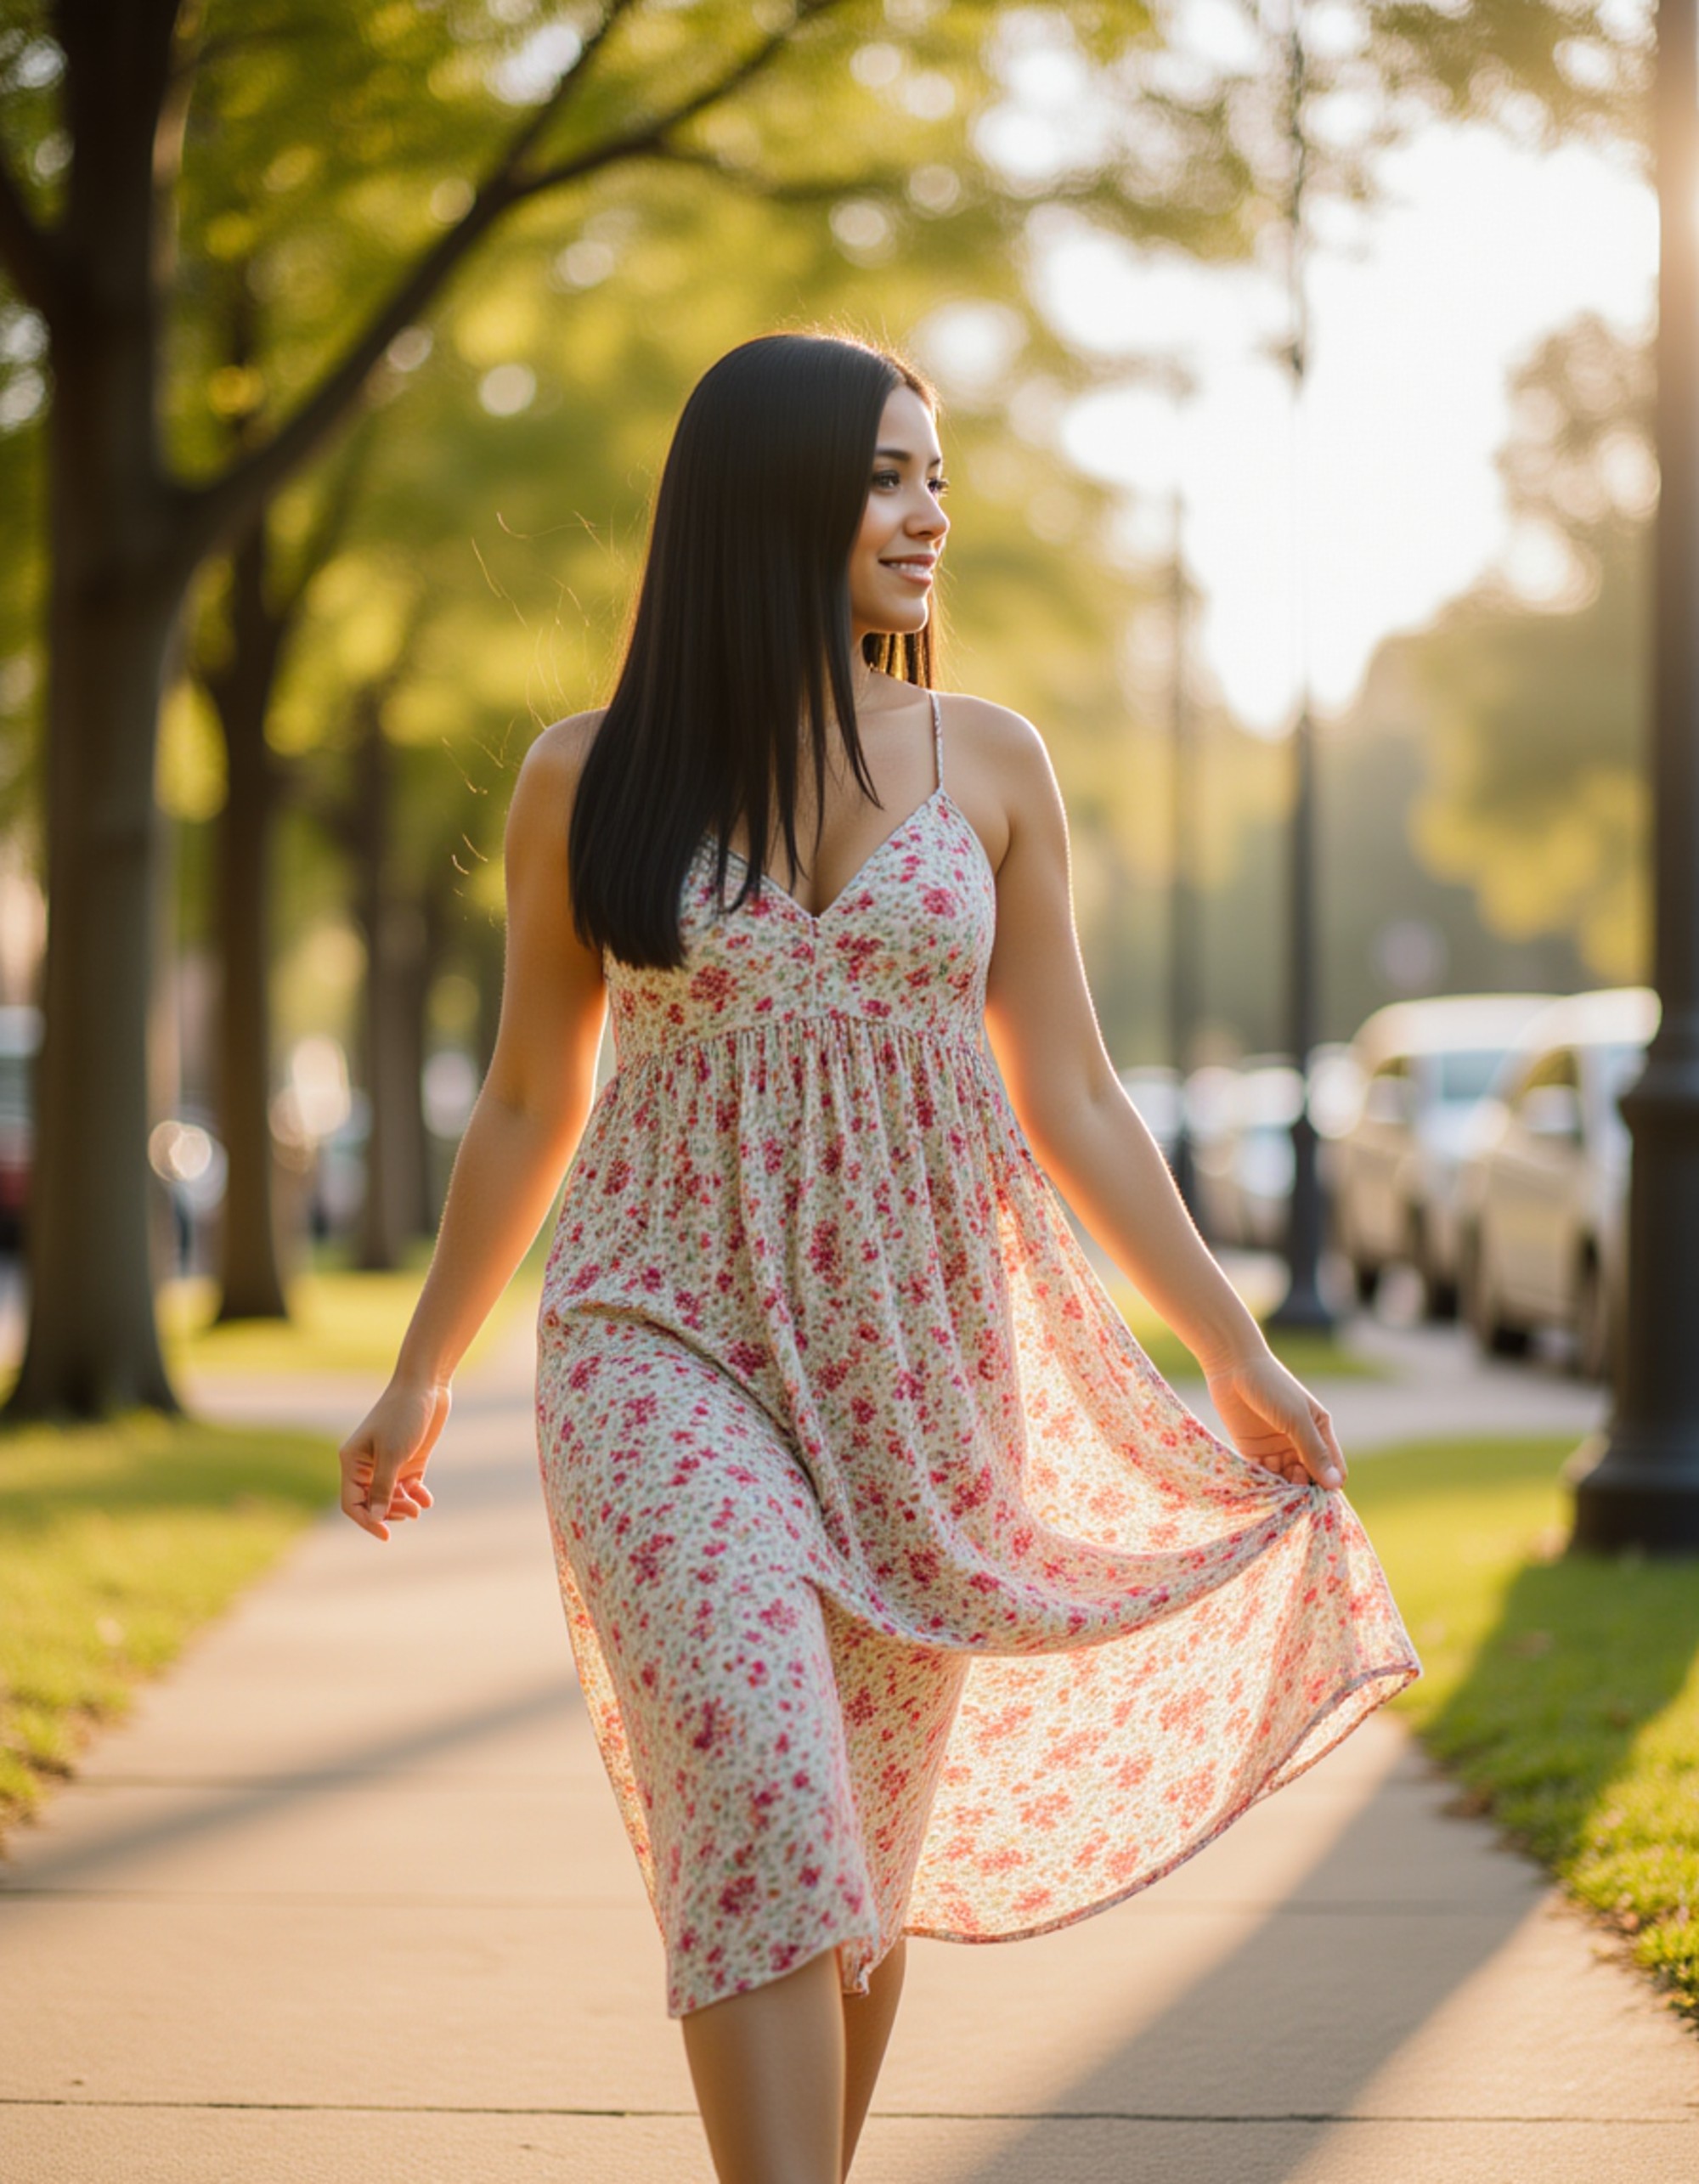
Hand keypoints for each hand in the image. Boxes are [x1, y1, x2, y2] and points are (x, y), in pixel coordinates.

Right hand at [338, 1374, 450, 1540]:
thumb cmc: (404, 1416)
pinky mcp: (409, 1460)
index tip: (385, 1535)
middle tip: (411, 1511)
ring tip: (419, 1505)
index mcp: (352, 1461)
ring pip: (391, 1498)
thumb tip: (375, 1518)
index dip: (366, 1521)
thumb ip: (384, 1487)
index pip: (352, 1503)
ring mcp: (389, 1463)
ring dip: (404, 1506)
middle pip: (372, 1504)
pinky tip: (426, 1498)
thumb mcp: (393, 1454)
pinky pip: (408, 1488)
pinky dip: (416, 1496)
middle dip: (390, 1512)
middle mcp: (367, 1465)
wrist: (426, 1386)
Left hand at [1199, 1344, 1346, 1491]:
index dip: (1329, 1485)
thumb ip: (1314, 1450)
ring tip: (1278, 1493)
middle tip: (1295, 1497)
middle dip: (1304, 1490)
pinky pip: (1262, 1474)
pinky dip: (1264, 1483)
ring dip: (1283, 1489)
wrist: (1232, 1366)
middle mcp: (1299, 1441)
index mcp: (1318, 1430)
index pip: (1332, 1467)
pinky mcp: (1252, 1450)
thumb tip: (1336, 1485)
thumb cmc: (1271, 1386)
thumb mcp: (1296, 1418)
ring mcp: (1275, 1447)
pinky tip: (1262, 1488)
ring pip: (1285, 1479)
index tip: (1320, 1499)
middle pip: (1309, 1477)